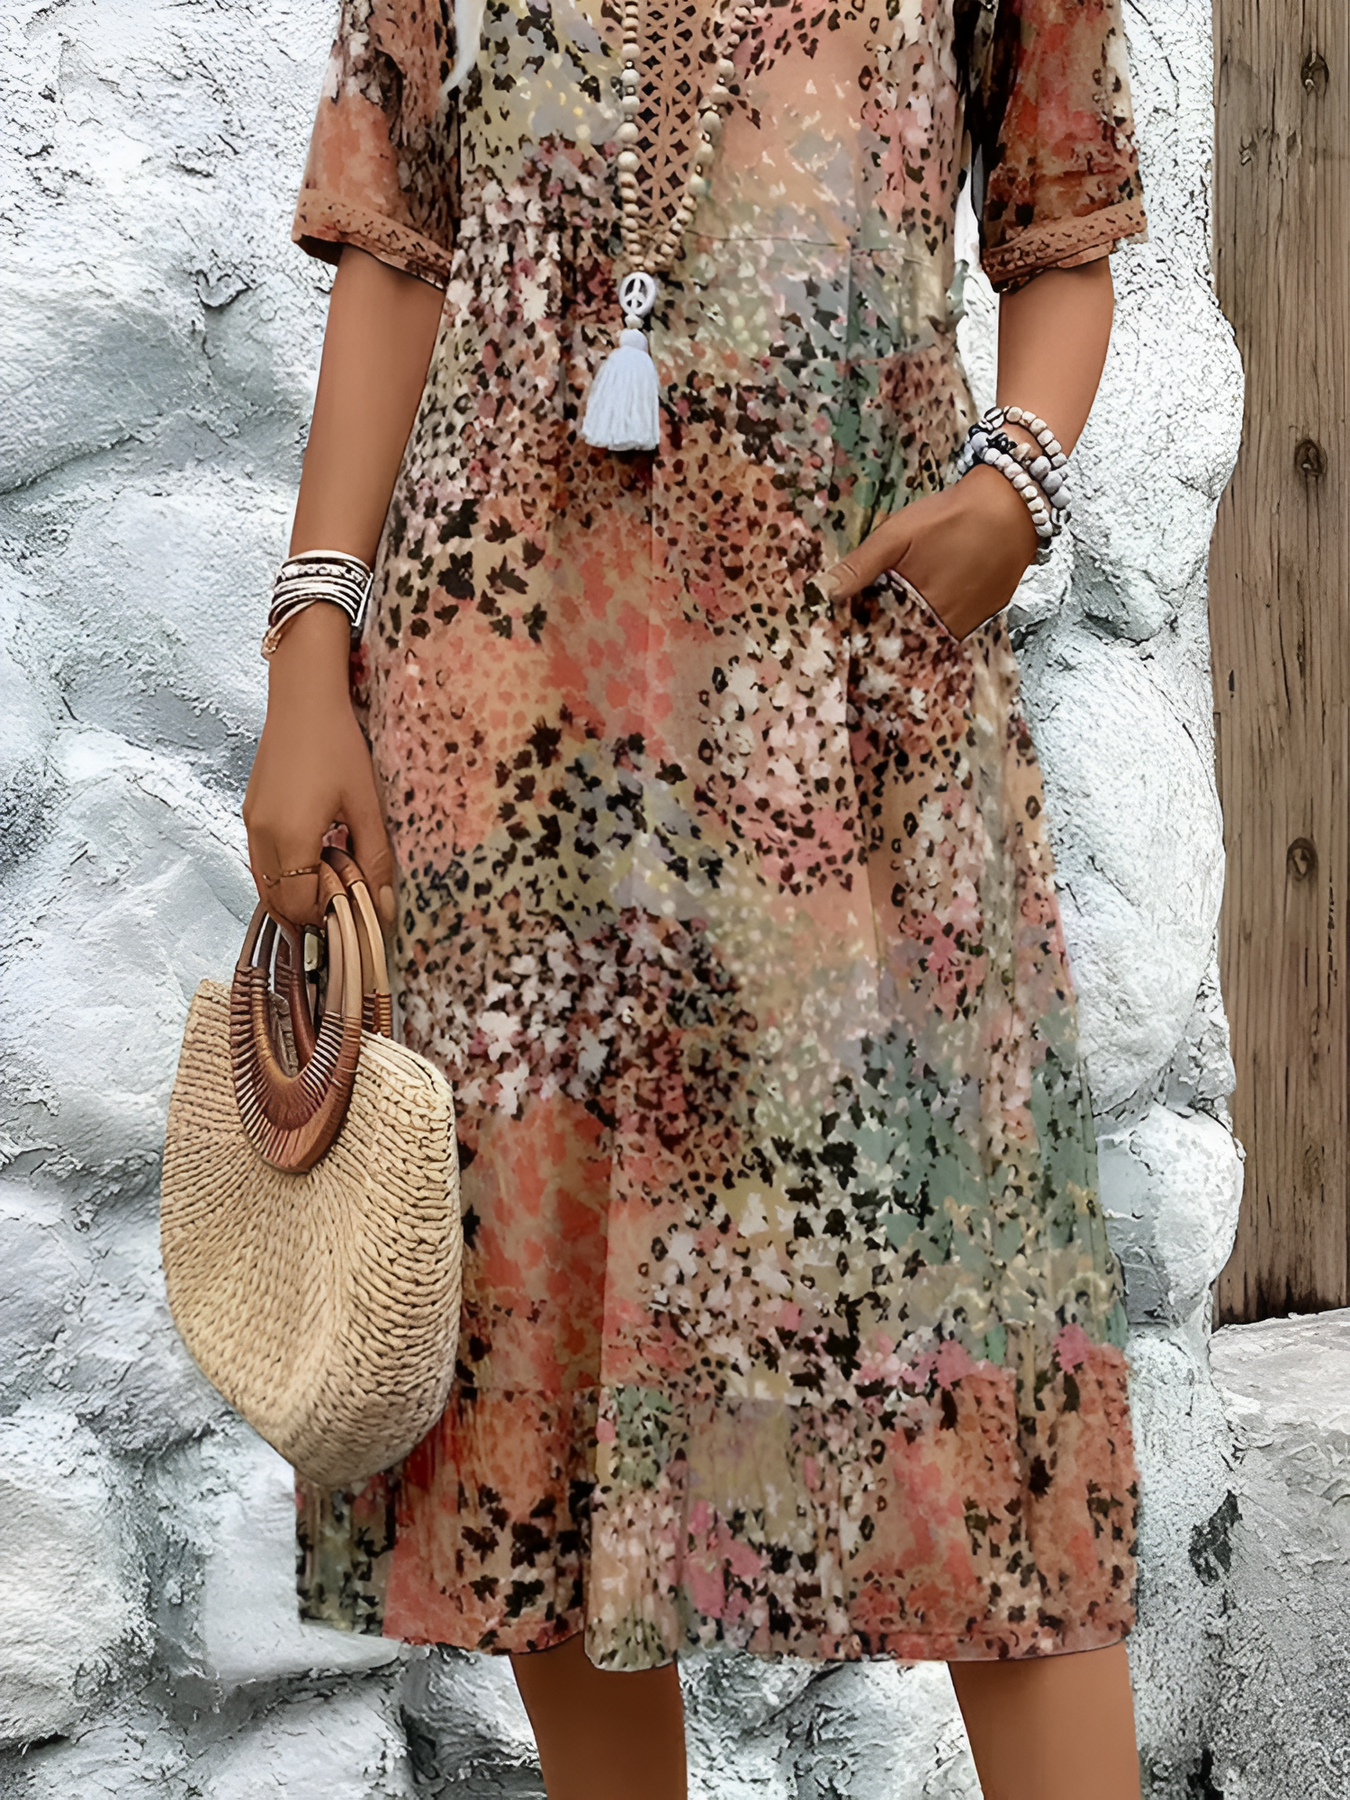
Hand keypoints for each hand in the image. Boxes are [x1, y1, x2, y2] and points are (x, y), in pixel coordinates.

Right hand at [242, 603, 395, 930]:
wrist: (304, 700)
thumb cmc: (337, 745)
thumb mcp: (366, 804)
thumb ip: (375, 857)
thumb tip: (382, 904)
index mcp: (289, 837)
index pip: (299, 904)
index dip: (327, 913)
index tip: (355, 903)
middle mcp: (261, 835)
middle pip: (277, 902)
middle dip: (311, 909)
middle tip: (346, 895)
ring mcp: (251, 823)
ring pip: (265, 884)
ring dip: (296, 892)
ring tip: (334, 874)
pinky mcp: (251, 812)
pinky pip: (261, 861)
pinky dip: (284, 873)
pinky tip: (315, 855)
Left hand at [817, 461, 1041, 639]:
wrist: (1013, 500)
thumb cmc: (951, 516)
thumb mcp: (897, 536)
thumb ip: (861, 566)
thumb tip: (824, 592)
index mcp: (923, 612)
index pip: (889, 643)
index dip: (871, 639)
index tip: (855, 633)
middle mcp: (951, 626)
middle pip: (915, 643)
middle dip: (895, 634)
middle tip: (878, 617)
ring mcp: (976, 620)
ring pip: (939, 635)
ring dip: (921, 626)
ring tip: (906, 606)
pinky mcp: (994, 609)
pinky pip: (962, 624)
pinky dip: (946, 616)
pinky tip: (936, 596)